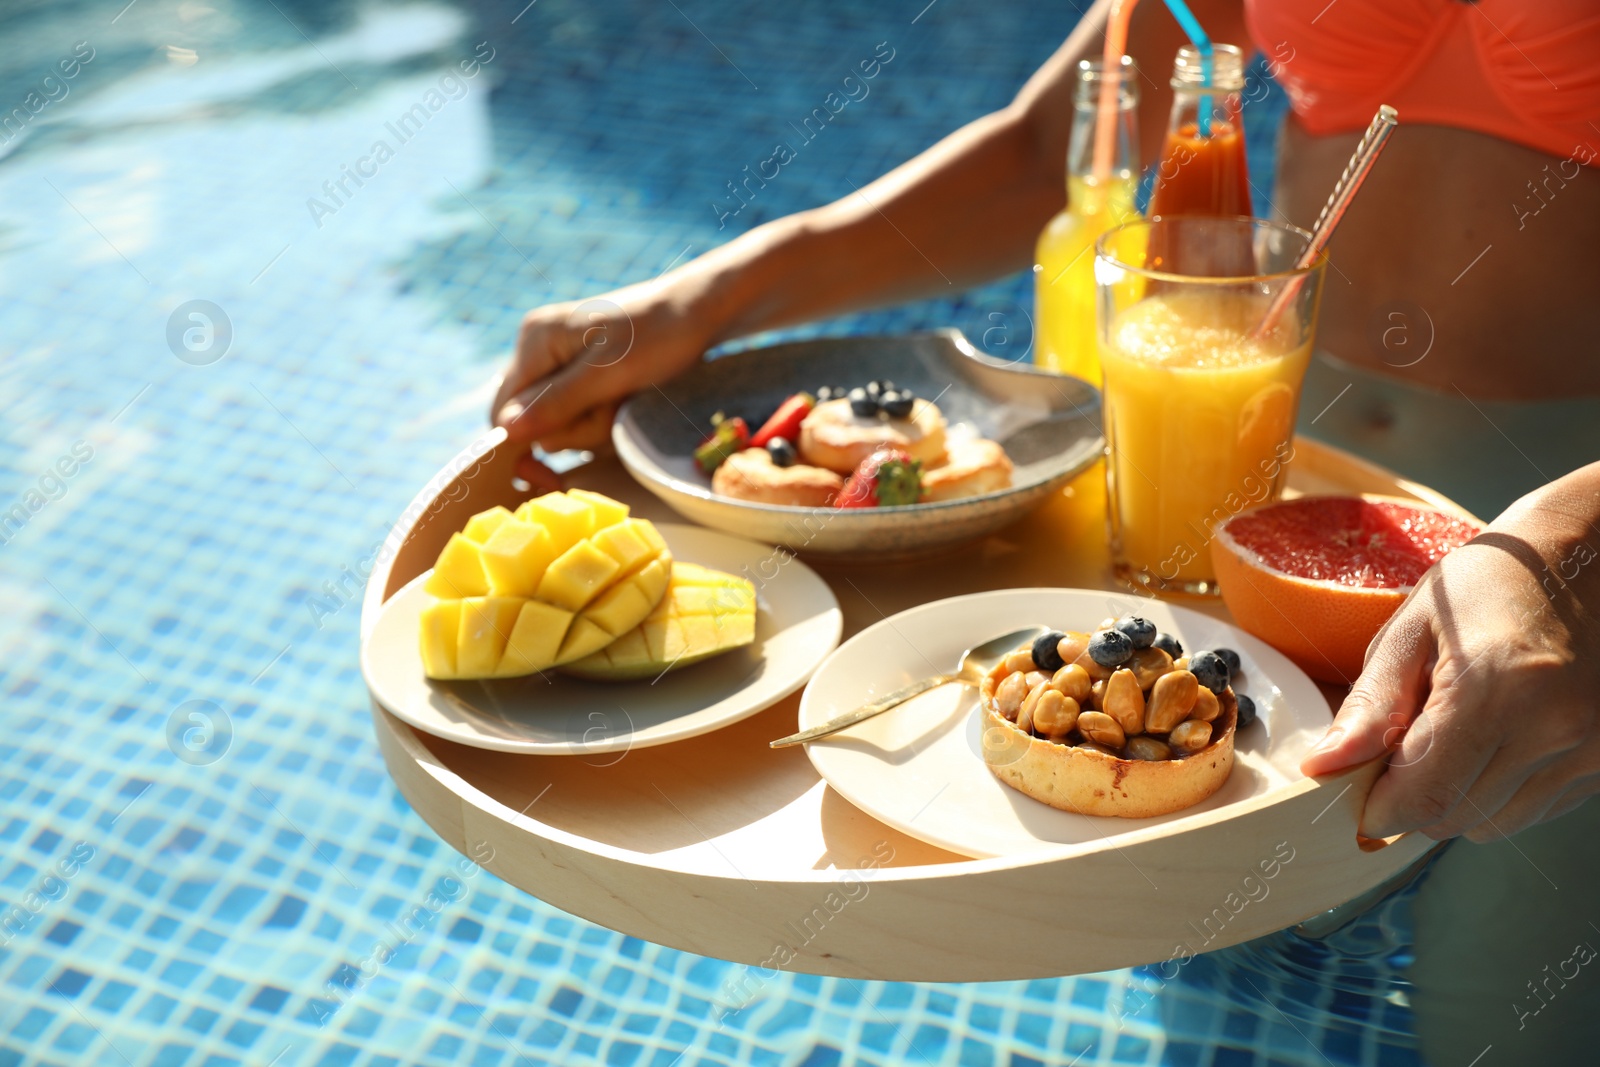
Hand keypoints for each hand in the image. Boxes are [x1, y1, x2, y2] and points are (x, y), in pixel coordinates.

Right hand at [492, 280, 717, 488]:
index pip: (503, 410)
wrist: (699, 313)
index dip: (520, 448)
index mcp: (535, 341)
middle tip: (614, 409)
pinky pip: (581, 417)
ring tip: (626, 399)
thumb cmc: (657, 336)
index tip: (549, 479)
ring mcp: (561, 365)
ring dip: (596, 426)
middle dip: (576, 429)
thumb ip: (557, 402)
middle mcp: (540, 352)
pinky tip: (627, 402)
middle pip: (534, 422)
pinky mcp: (584, 378)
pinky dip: (605, 419)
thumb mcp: (608, 373)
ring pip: (561, 425)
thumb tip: (505, 432)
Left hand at [1300, 469, 1599, 841]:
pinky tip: (1495, 737)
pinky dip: (1501, 789)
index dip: (1379, 807)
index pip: (1425, 796)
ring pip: (1497, 823)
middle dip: (1413, 798)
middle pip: (1456, 818)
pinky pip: (1537, 806)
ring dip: (1458, 796)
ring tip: (1451, 734)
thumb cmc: (1488, 583)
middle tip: (1399, 748)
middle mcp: (1554, 728)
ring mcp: (1591, 747)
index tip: (1355, 791)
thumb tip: (1324, 767)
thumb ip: (1371, 706)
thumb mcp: (1412, 630)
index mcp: (1495, 690)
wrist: (1583, 556)